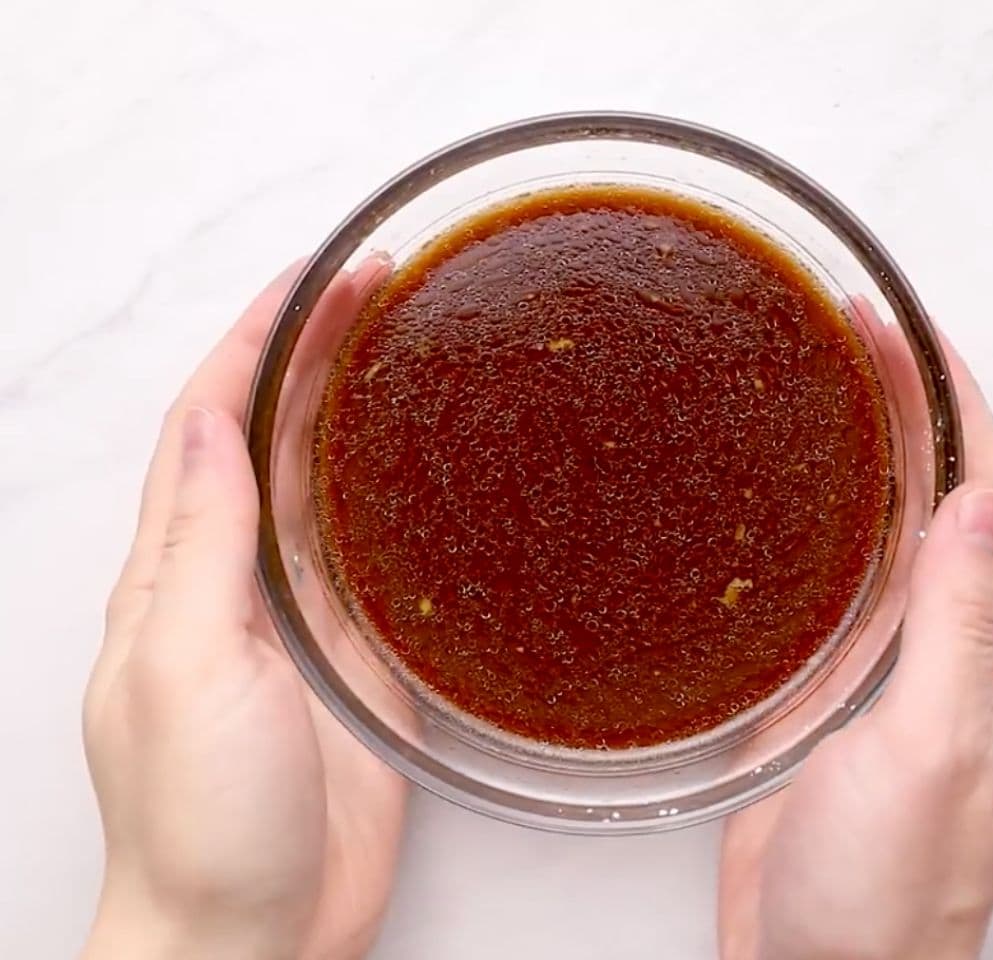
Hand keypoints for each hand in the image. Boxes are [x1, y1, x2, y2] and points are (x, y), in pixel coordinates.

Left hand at [82, 261, 406, 959]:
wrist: (252, 933)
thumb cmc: (200, 820)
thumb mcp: (187, 667)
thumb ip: (202, 543)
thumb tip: (206, 421)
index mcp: (180, 570)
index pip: (213, 420)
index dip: (257, 339)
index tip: (312, 278)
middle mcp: (238, 578)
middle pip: (276, 435)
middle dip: (317, 351)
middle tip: (382, 285)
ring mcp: (300, 616)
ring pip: (327, 482)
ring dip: (357, 407)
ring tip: (409, 343)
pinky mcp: (357, 656)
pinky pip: (374, 554)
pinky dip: (394, 495)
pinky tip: (429, 464)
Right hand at [719, 329, 992, 959]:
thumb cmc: (884, 892)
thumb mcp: (932, 750)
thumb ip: (955, 628)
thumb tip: (979, 507)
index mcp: (991, 659)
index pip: (989, 499)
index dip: (958, 408)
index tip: (914, 336)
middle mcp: (948, 654)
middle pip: (939, 500)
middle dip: (910, 410)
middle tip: (858, 335)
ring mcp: (887, 673)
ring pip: (886, 536)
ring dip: (866, 457)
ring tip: (825, 387)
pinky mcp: (827, 697)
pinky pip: (835, 588)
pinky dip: (821, 527)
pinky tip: (789, 502)